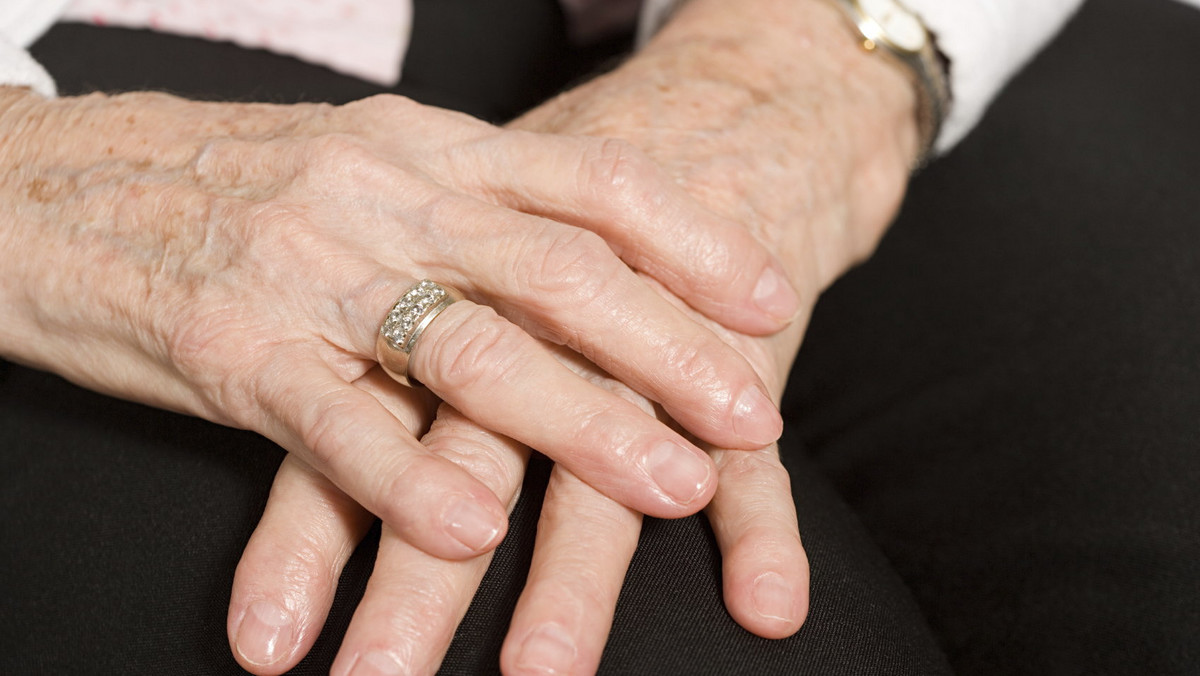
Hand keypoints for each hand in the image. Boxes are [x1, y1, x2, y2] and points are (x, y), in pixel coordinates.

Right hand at [0, 86, 797, 560]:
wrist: (56, 183)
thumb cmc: (232, 183)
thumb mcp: (366, 167)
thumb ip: (467, 209)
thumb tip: (586, 258)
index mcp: (426, 149)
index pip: (588, 180)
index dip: (689, 240)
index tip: (770, 296)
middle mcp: (383, 197)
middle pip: (555, 270)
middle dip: (667, 347)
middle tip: (754, 414)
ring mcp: (309, 270)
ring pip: (466, 345)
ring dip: (579, 421)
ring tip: (670, 484)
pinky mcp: (229, 347)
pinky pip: (333, 423)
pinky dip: (410, 478)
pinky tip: (479, 525)